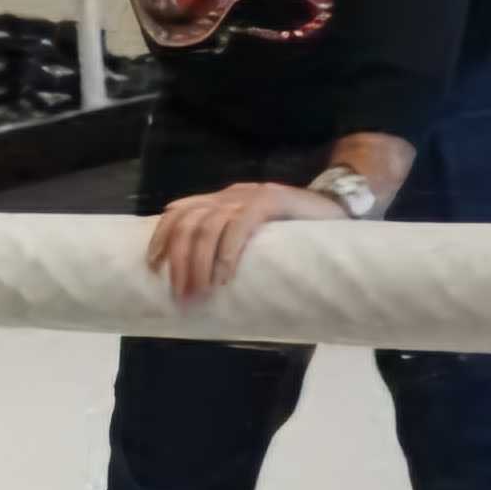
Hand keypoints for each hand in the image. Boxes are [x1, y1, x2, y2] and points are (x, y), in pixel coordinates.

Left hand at [146, 180, 344, 302]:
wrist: (338, 205)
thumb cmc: (294, 231)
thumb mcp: (254, 233)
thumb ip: (230, 243)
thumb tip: (203, 282)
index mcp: (222, 199)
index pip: (178, 211)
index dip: (161, 237)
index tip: (153, 266)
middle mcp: (231, 193)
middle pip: (190, 224)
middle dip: (180, 262)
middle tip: (182, 296)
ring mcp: (251, 194)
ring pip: (210, 226)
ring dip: (199, 264)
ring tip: (199, 293)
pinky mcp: (272, 199)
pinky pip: (241, 224)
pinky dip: (228, 252)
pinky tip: (224, 276)